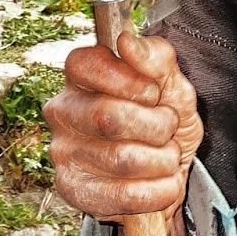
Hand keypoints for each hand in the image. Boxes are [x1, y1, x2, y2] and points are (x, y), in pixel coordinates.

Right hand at [44, 33, 203, 235]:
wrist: (167, 176)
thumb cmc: (163, 125)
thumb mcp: (173, 88)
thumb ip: (157, 60)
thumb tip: (127, 41)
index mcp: (82, 79)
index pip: (83, 64)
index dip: (127, 79)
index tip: (151, 93)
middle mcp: (63, 113)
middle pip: (108, 116)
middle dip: (156, 125)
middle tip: (166, 128)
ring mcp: (63, 154)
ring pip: (122, 159)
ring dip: (163, 159)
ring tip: (164, 156)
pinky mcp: (73, 191)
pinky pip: (126, 194)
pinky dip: (160, 189)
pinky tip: (160, 182)